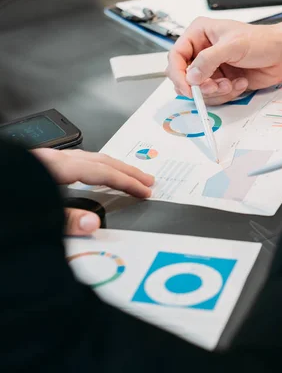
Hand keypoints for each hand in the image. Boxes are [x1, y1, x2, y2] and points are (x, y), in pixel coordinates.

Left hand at [31, 148, 154, 235]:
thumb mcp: (33, 213)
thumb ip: (65, 220)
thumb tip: (93, 224)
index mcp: (55, 167)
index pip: (102, 173)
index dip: (127, 182)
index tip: (144, 191)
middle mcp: (52, 157)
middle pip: (100, 160)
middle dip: (127, 171)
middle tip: (147, 180)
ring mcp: (44, 157)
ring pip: (88, 157)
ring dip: (112, 166)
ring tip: (126, 175)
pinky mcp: (37, 162)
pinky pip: (76, 159)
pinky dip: (94, 165)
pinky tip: (93, 173)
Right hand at [166, 12, 281, 104]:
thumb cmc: (263, 41)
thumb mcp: (233, 46)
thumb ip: (208, 60)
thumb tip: (191, 76)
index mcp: (199, 34)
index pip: (176, 56)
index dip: (179, 74)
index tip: (188, 87)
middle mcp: (203, 52)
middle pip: (185, 77)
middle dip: (201, 86)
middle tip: (215, 86)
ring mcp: (213, 69)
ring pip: (200, 90)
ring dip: (217, 91)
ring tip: (232, 83)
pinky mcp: (223, 82)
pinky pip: (216, 96)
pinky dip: (229, 94)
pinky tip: (241, 83)